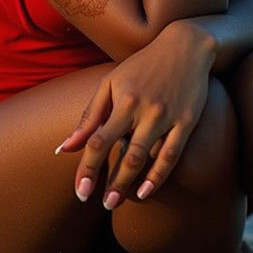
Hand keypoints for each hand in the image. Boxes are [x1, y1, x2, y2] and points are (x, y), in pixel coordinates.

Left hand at [55, 21, 215, 208]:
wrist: (185, 47)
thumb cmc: (142, 66)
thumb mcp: (111, 83)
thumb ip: (89, 116)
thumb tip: (65, 148)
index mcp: (123, 99)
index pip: (98, 140)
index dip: (87, 168)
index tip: (80, 192)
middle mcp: (144, 109)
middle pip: (122, 153)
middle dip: (110, 182)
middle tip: (100, 205)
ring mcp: (166, 116)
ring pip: (145, 156)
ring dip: (129, 183)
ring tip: (116, 203)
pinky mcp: (186, 121)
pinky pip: (171, 154)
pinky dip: (158, 176)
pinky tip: (146, 192)